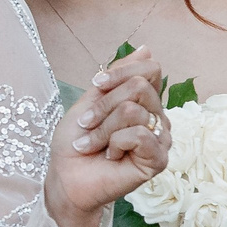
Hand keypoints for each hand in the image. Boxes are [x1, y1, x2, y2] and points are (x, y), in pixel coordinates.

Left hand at [44, 44, 168, 226]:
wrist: (65, 177)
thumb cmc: (76, 141)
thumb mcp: (91, 101)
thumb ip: (118, 76)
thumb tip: (147, 49)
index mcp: (144, 102)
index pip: (150, 68)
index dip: (120, 72)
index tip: (95, 85)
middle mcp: (157, 118)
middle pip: (138, 88)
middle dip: (102, 106)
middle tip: (87, 125)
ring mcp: (161, 138)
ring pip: (133, 111)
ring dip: (102, 129)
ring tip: (93, 145)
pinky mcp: (158, 159)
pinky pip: (139, 134)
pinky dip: (114, 143)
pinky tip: (110, 156)